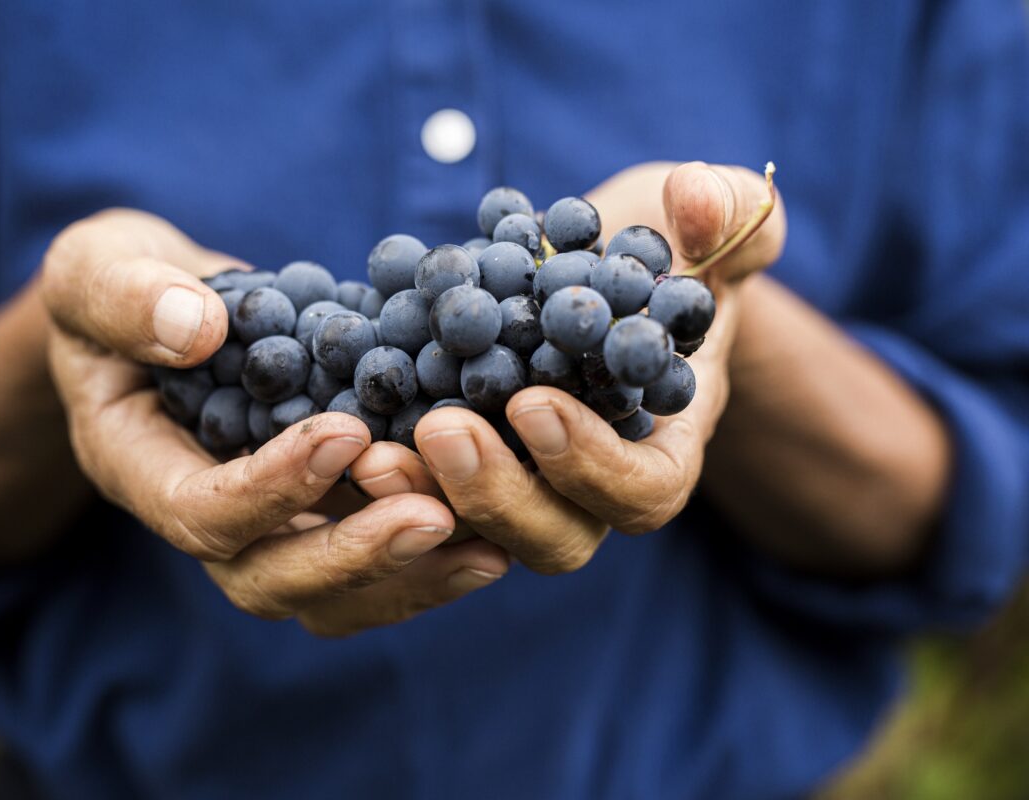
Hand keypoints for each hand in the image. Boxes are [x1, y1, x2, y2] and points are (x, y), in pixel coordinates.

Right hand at [42, 209, 507, 635]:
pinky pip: (364, 568)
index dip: (271, 488)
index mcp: (136, 465)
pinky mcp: (313, 515)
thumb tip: (194, 329)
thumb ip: (124, 294)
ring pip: (326, 597)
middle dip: (352, 554)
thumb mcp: (97, 267)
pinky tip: (490, 536)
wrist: (161, 310)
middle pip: (266, 579)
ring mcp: (260, 526)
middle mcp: (199, 515)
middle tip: (435, 515)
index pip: (198, 512)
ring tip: (486, 545)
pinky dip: (425, 562)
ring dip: (404, 576)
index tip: (346, 432)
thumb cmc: (121, 283)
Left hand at [349, 162, 786, 572]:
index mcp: (661, 448)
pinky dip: (381, 468)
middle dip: (494, 493)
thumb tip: (701, 200)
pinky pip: (420, 491)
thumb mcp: (709, 220)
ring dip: (421, 495)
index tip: (533, 404)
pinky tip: (334, 426)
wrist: (596, 264)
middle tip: (440, 428)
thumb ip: (732, 215)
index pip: (640, 491)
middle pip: (551, 535)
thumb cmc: (664, 247)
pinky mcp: (455, 462)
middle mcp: (587, 487)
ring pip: (473, 533)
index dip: (589, 463)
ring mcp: (517, 482)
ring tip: (367, 447)